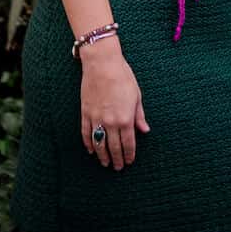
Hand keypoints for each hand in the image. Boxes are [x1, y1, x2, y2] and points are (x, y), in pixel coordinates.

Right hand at [79, 40, 150, 169]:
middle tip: (118, 167)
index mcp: (126, 118)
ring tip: (105, 163)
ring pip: (99, 144)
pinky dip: (88, 143)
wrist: (102, 63)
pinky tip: (91, 150)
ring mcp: (96, 118)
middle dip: (117, 159)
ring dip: (102, 156)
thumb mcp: (136, 95)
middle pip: (113, 147)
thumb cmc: (122, 76)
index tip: (129, 162)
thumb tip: (145, 130)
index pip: (128, 144)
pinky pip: (86, 133)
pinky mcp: (85, 112)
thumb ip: (139, 115)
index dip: (129, 155)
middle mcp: (111, 122)